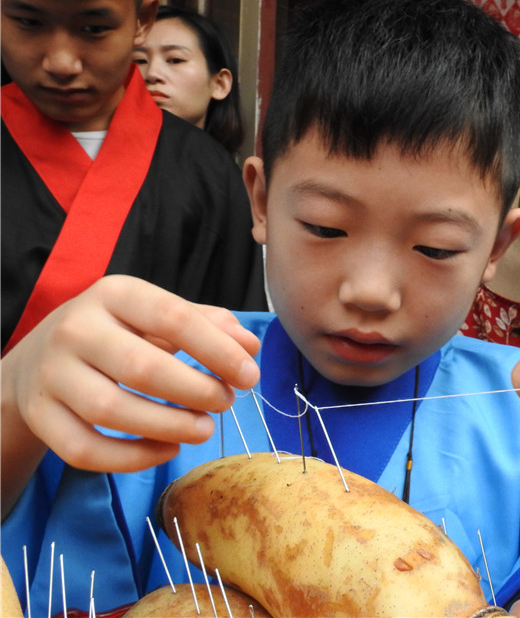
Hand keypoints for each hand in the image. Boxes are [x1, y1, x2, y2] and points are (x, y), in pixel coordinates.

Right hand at [2, 276, 259, 476]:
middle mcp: (76, 329)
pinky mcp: (39, 415)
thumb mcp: (158, 316)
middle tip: (226, 402)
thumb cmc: (118, 335)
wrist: (38, 360)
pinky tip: (167, 449)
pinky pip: (85, 449)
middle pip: (142, 368)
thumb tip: (249, 346)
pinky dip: (132, 458)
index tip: (249, 376)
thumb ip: (207, 324)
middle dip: (196, 391)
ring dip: (169, 427)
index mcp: (114, 294)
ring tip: (204, 429)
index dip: (217, 351)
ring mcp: (51, 373)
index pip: (173, 318)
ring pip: (110, 411)